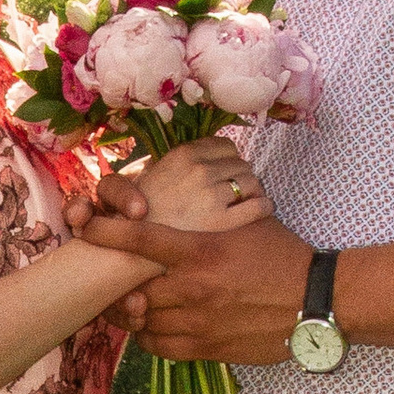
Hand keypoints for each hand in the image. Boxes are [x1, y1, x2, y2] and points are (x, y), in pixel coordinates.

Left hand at [81, 201, 312, 363]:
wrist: (316, 302)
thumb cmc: (282, 257)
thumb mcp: (249, 223)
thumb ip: (214, 215)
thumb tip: (190, 193)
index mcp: (202, 250)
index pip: (141, 237)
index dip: (107, 231)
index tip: (86, 225)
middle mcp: (194, 287)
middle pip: (133, 285)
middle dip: (120, 280)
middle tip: (112, 275)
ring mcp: (198, 321)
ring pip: (142, 319)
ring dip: (133, 311)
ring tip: (131, 302)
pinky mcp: (206, 349)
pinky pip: (158, 347)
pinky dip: (148, 337)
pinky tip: (153, 327)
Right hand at [92, 136, 269, 236]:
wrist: (129, 247)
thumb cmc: (136, 213)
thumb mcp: (151, 172)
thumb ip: (180, 160)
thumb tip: (206, 151)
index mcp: (183, 154)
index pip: (226, 146)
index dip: (229, 160)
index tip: (226, 173)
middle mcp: (199, 170)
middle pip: (241, 164)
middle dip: (240, 176)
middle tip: (237, 192)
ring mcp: (211, 195)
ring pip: (252, 182)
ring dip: (253, 191)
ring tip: (248, 202)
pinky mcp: (222, 221)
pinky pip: (258, 206)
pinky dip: (264, 206)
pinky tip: (261, 211)